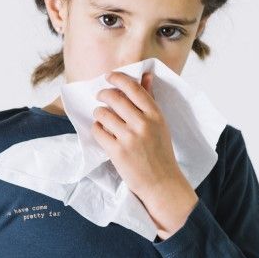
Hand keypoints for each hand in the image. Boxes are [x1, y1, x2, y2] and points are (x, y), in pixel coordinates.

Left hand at [90, 70, 198, 238]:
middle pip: (114, 98)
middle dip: (103, 94)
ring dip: (98, 112)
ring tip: (101, 116)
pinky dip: (97, 128)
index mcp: (155, 114)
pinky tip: (101, 130)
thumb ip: (150, 99)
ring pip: (103, 113)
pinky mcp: (117, 152)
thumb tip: (146, 75)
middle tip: (101, 96)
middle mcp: (143, 123)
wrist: (161, 182)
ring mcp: (129, 138)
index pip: (133, 88)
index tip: (109, 76)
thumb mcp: (160, 123)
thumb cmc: (160, 151)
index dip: (118, 78)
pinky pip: (98, 131)